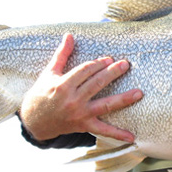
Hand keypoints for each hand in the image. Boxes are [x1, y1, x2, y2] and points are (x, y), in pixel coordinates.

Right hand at [20, 34, 141, 141]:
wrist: (33, 121)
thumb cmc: (41, 93)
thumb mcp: (49, 73)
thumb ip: (62, 54)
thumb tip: (69, 35)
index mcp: (63, 85)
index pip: (85, 71)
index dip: (98, 63)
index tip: (108, 59)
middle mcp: (73, 100)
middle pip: (97, 84)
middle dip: (112, 73)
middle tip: (125, 64)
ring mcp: (80, 114)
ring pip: (105, 105)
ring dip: (123, 99)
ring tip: (138, 93)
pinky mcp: (84, 125)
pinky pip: (103, 130)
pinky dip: (117, 134)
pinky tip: (131, 137)